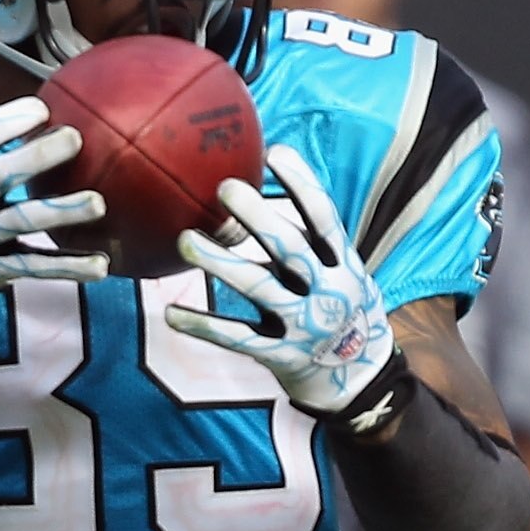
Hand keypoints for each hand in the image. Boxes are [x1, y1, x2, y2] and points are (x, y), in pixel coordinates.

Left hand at [167, 143, 399, 429]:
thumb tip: (263, 192)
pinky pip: (236, 337)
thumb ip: (310, 242)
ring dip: (219, 262)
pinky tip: (172, 314)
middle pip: (290, 248)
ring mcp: (303, 325)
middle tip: (226, 188)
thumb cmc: (340, 308)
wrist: (357, 378)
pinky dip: (203, 325)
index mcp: (343, 264)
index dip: (302, 184)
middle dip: (259, 217)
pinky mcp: (279, 355)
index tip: (274, 152)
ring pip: (257, 288)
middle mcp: (325, 291)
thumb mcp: (343, 271)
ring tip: (186, 240)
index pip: (324, 217)